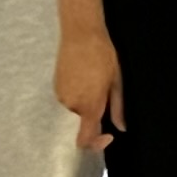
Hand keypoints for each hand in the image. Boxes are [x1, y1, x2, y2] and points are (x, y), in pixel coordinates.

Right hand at [54, 33, 123, 150]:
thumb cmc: (102, 54)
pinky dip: (77, 93)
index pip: (85, 139)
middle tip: (104, 88)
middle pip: (83, 120)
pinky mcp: (55, 86)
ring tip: (93, 77)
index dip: (96, 144)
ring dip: (86, 100)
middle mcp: (71, 104)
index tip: (108, 136)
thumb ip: (118, 107)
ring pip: (76, 108)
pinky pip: (69, 98)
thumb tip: (121, 127)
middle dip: (94, 111)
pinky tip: (84, 75)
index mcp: (89, 105)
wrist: (80, 33)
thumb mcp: (116, 81)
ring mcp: (61, 95)